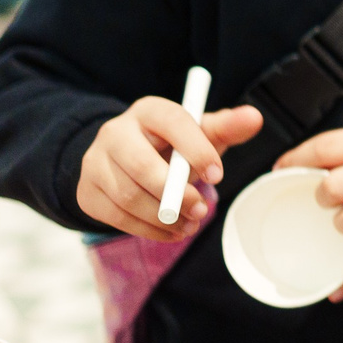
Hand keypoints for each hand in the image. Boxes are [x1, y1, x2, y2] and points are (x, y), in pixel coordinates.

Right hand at [76, 95, 262, 241]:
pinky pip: (116, 216)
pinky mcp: (87, 192)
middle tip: (202, 209)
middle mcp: (115, 132)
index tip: (218, 175)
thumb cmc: (174, 147)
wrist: (128, 164)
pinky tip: (171, 231)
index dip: (197, 150)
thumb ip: (227, 127)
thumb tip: (254, 118)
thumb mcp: (200, 135)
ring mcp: (95, 163)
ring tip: (191, 223)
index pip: (172, 123)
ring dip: (164, 217)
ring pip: (129, 195)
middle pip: (141, 165)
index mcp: (148, 111)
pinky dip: (148, 230)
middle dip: (177, 193)